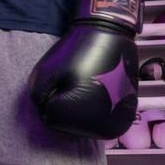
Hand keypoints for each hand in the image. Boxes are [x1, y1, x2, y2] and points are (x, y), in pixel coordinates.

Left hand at [29, 0, 142, 139]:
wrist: (111, 35)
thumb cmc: (74, 53)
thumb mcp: (42, 74)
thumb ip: (38, 100)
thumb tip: (47, 114)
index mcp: (80, 119)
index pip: (49, 117)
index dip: (50, 95)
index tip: (64, 77)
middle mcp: (103, 130)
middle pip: (66, 124)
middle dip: (64, 104)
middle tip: (75, 79)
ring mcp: (118, 125)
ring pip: (82, 123)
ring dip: (79, 108)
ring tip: (86, 83)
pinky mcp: (126, 117)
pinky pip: (99, 121)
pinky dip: (94, 109)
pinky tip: (97, 91)